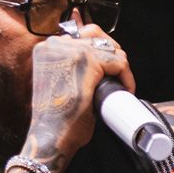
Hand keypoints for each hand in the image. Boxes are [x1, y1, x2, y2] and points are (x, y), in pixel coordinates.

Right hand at [23, 21, 134, 172]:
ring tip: (120, 86)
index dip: (100, 51)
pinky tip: (125, 90)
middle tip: (117, 77)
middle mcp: (55, 44)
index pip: (83, 34)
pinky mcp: (88, 62)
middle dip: (112, 55)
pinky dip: (126, 77)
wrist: (52, 137)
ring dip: (120, 67)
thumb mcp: (60, 82)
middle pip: (97, 35)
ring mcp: (71, 50)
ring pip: (110, 49)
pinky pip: (119, 62)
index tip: (108, 69)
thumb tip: (99, 57)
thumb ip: (71, 65)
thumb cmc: (57, 117)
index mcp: (46, 48)